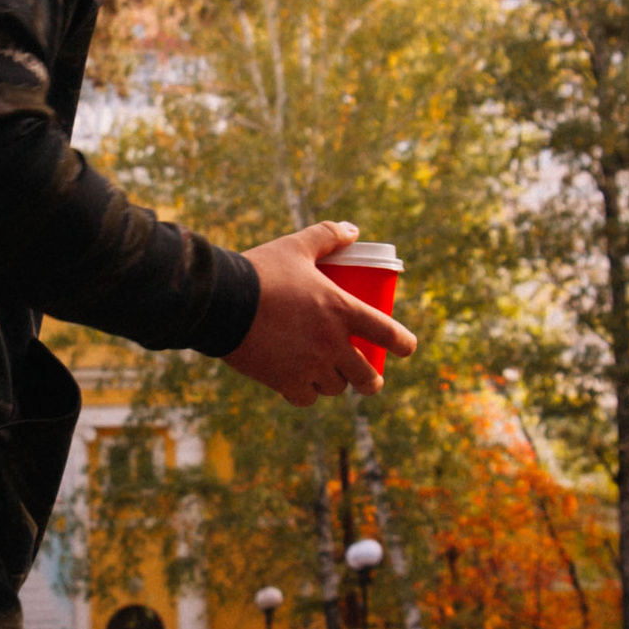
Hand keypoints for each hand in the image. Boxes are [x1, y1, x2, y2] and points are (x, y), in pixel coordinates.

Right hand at [223, 222, 417, 406]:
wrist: (221, 302)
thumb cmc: (260, 272)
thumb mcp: (296, 246)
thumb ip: (327, 236)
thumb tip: (352, 230)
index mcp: (342, 310)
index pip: (388, 333)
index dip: (404, 344)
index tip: (407, 348)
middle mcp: (332, 343)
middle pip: (366, 376)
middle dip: (371, 381)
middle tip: (369, 380)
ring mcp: (309, 366)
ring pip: (335, 388)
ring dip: (335, 383)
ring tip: (329, 377)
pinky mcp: (285, 382)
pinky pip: (306, 398)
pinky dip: (306, 393)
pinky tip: (302, 386)